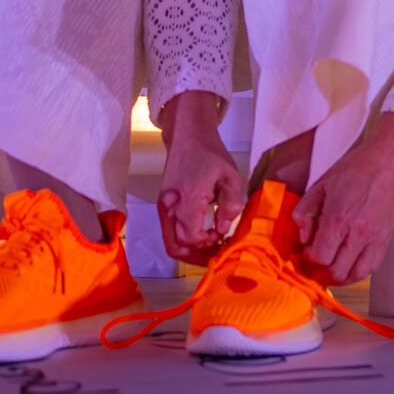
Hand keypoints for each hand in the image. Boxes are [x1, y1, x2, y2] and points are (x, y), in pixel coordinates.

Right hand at [158, 90, 244, 260]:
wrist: (187, 138)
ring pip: (170, 242)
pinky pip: (169, 232)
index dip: (207, 243)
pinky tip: (203, 236)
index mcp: (188, 198)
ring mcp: (164, 207)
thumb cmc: (211, 155)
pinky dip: (184, 240)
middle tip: (217, 252)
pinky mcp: (163, 206)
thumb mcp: (230, 175)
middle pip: (175, 246)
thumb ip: (230, 203)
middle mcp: (170, 206)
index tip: (223, 237)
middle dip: (197, 256)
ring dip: (190, 250)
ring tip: (211, 247)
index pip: (190, 236)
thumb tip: (223, 229)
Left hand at [292, 113, 393, 283]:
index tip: (308, 250)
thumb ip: (304, 213)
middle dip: (322, 271)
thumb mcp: (319, 187)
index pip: (321, 256)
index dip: (310, 258)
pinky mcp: (386, 240)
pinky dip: (358, 271)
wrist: (385, 166)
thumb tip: (303, 239)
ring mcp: (375, 239)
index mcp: (339, 219)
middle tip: (317, 262)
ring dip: (341, 276)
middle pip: (337, 271)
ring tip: (332, 267)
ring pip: (356, 275)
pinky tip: (349, 263)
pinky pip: (371, 268)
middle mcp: (358, 233)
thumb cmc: (351, 172)